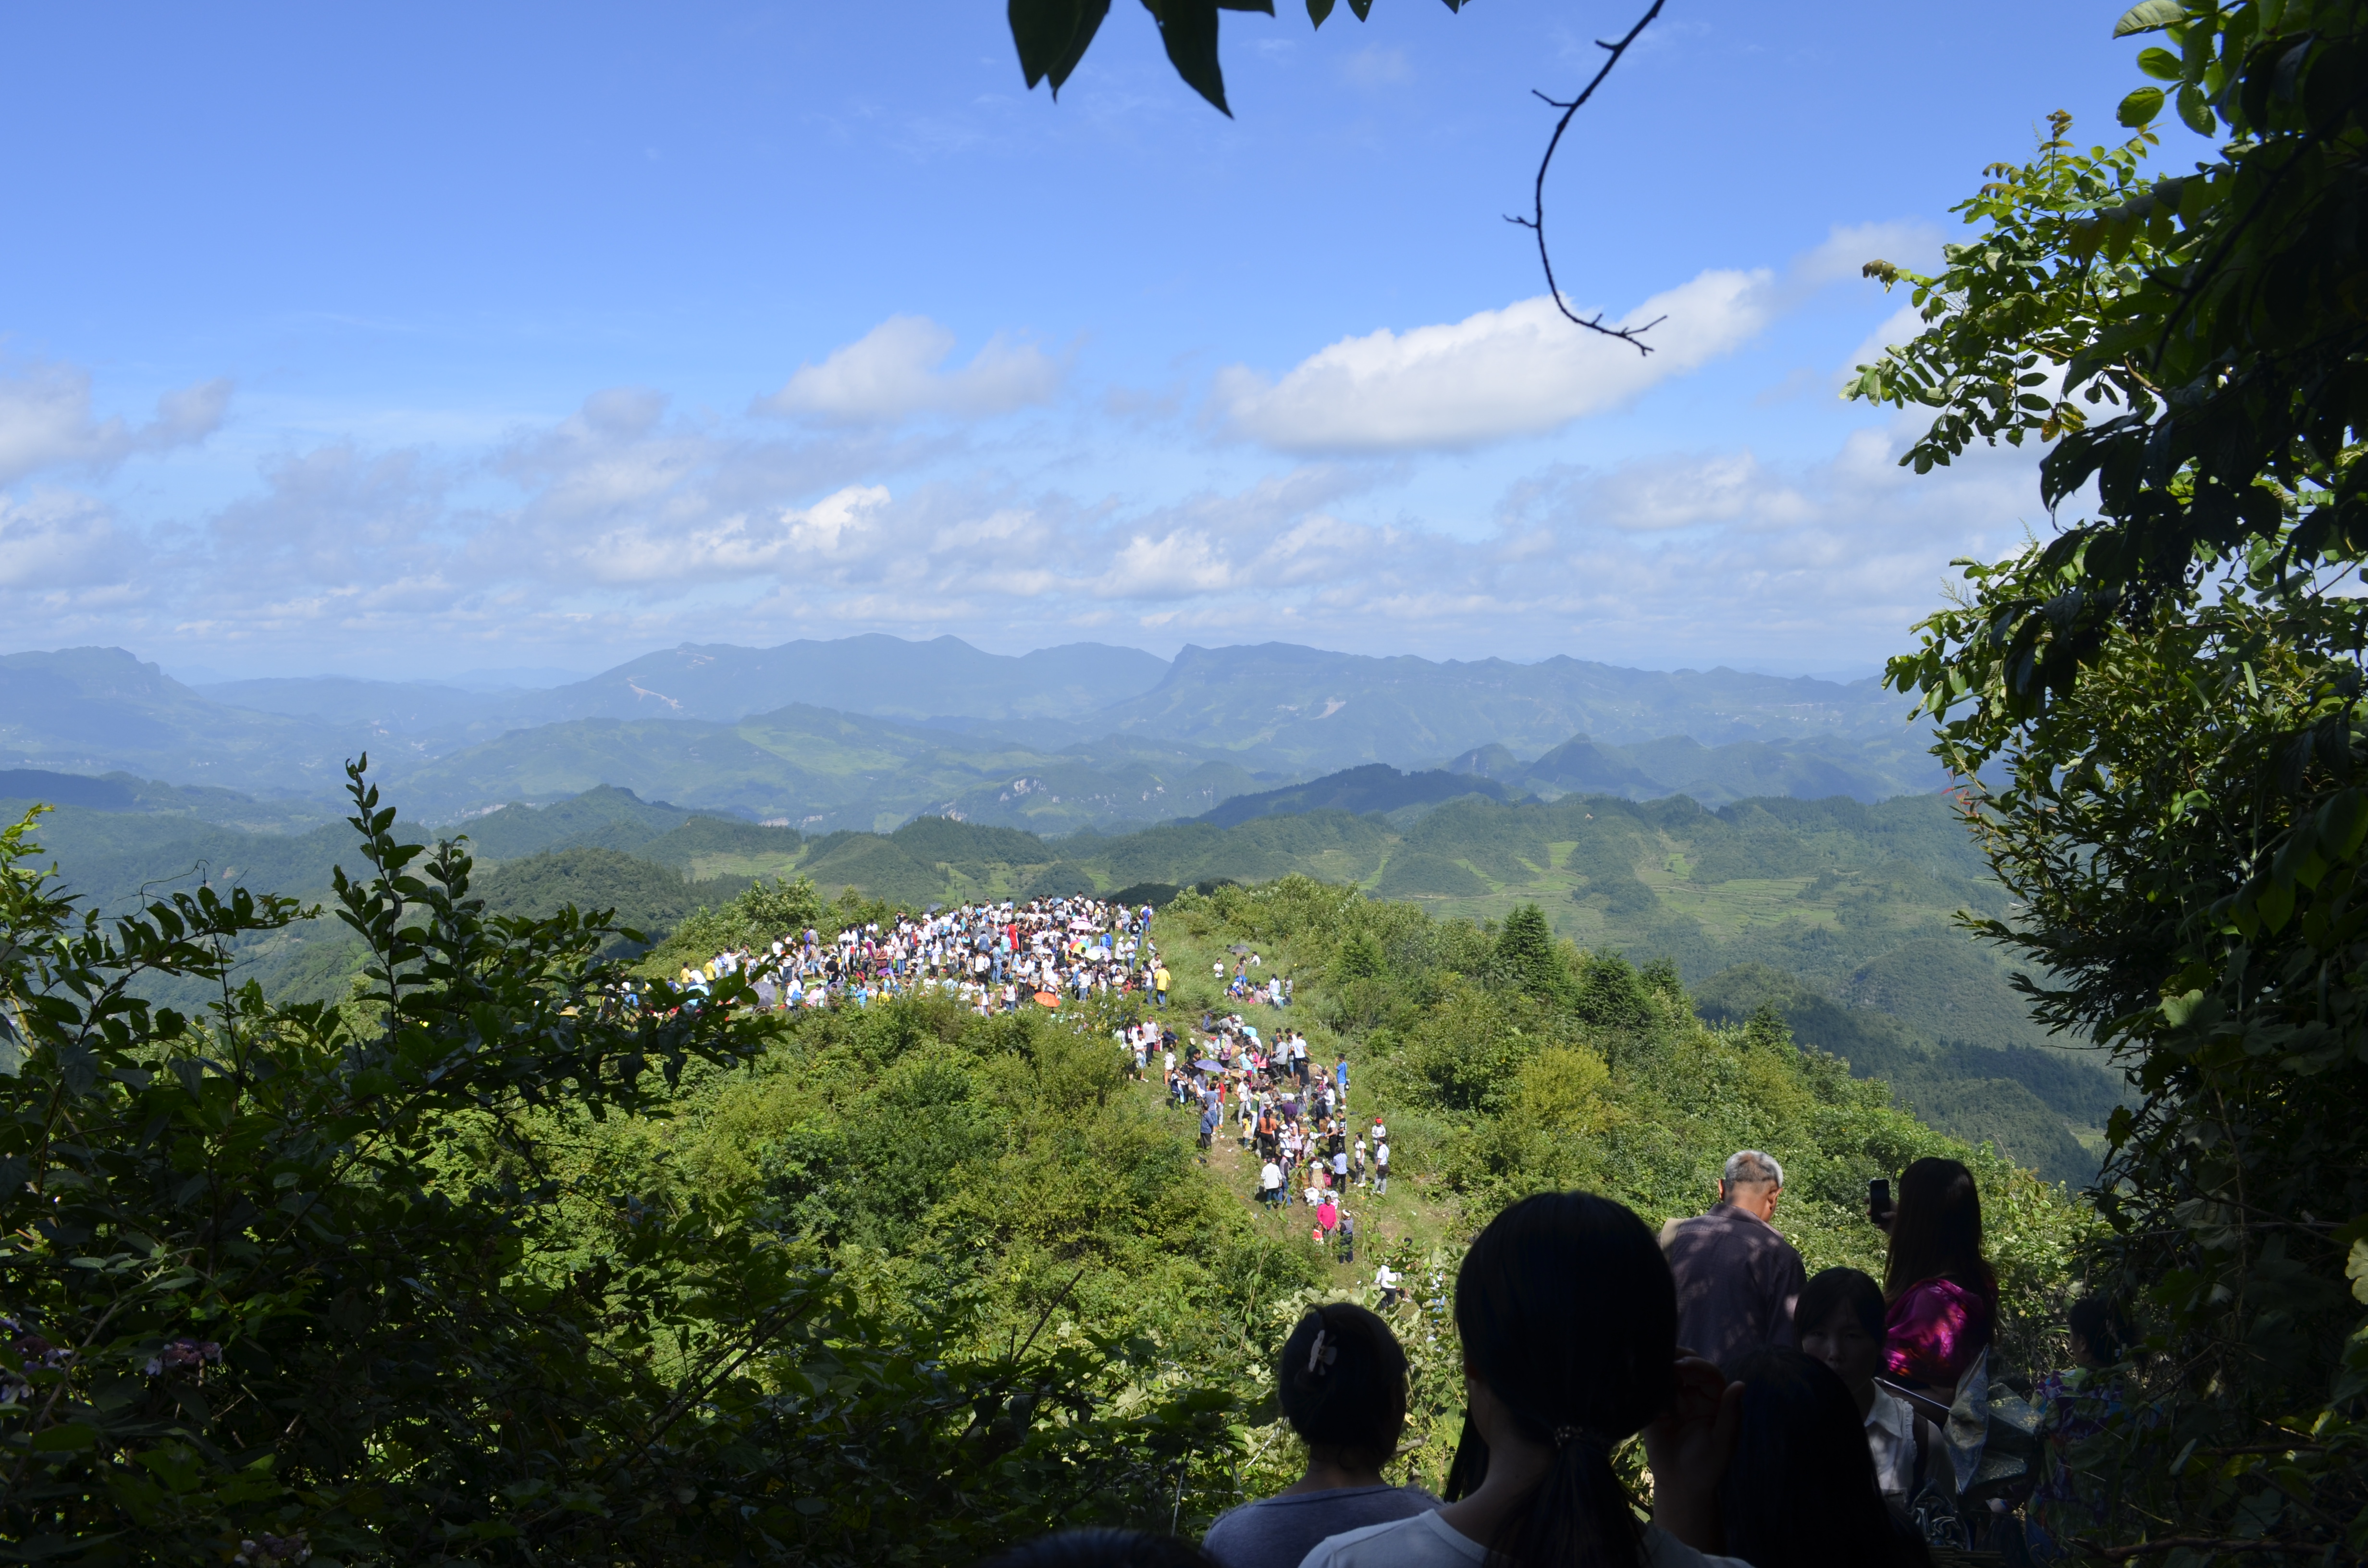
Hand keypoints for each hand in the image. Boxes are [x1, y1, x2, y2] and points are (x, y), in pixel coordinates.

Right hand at [1642, 1355, 1742, 1552]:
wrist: (1680, 1485)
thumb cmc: (1707, 1466)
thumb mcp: (1723, 1442)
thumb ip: (1731, 1414)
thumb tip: (1741, 1384)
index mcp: (1714, 1398)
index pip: (1708, 1373)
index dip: (1696, 1365)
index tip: (1680, 1366)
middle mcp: (1693, 1393)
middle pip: (1687, 1365)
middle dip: (1677, 1358)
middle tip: (1664, 1360)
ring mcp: (1672, 1398)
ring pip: (1666, 1371)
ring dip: (1659, 1363)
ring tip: (1649, 1363)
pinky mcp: (1653, 1406)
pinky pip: (1649, 1387)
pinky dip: (1645, 1378)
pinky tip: (1639, 1375)